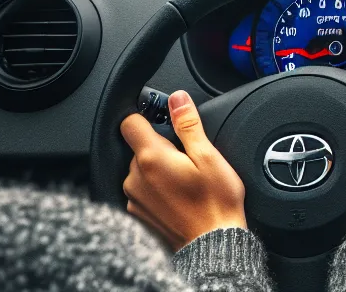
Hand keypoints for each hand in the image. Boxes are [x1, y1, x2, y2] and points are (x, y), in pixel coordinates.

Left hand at [120, 90, 246, 249]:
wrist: (212, 245)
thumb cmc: (215, 204)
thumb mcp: (209, 156)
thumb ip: (188, 124)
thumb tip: (177, 99)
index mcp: (152, 158)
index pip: (130, 122)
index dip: (146, 117)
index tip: (163, 121)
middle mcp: (135, 178)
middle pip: (138, 147)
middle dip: (159, 147)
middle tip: (186, 159)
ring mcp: (134, 198)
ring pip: (140, 169)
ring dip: (157, 169)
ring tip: (184, 181)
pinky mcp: (137, 214)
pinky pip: (141, 190)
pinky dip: (156, 188)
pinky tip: (178, 196)